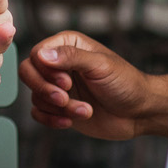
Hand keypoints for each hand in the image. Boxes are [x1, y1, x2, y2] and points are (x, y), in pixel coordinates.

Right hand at [18, 31, 167, 139]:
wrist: (139, 112)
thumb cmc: (126, 83)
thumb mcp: (100, 66)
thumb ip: (71, 58)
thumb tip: (41, 55)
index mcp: (68, 45)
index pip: (36, 54)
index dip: (45, 71)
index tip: (67, 83)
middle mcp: (60, 64)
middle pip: (28, 73)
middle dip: (45, 90)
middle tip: (65, 99)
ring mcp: (58, 87)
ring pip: (37, 96)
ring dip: (60, 108)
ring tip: (86, 111)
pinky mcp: (60, 107)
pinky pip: (38, 113)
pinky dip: (51, 120)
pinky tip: (70, 121)